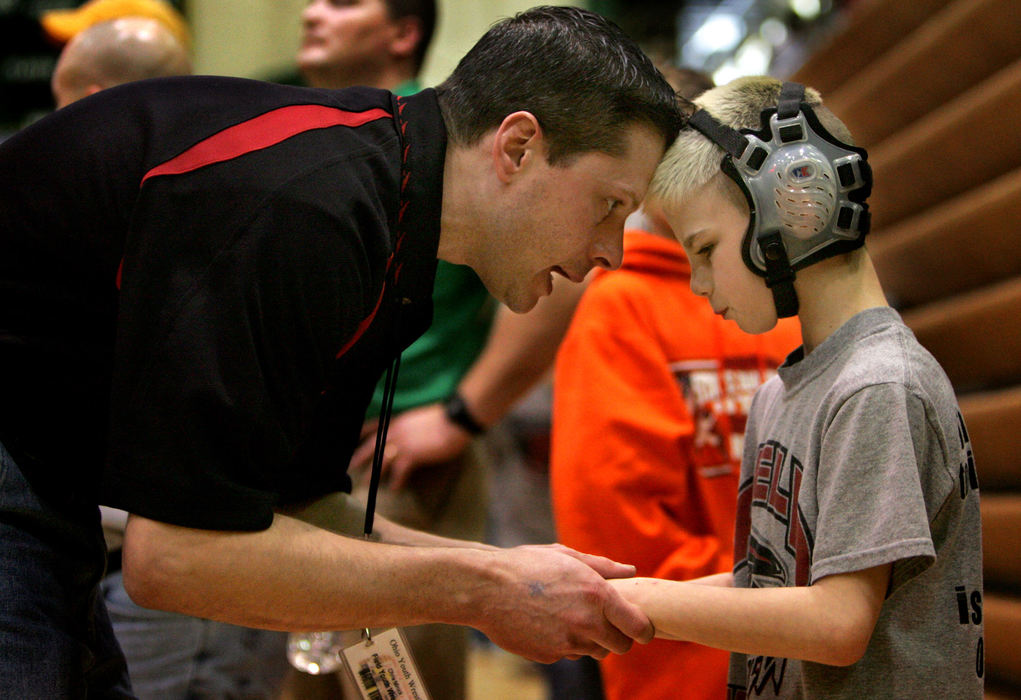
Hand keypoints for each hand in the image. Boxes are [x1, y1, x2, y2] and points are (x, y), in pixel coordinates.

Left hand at [348, 403, 471, 488]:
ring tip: (366, 483)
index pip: (372, 425)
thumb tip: (406, 435)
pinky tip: (394, 490)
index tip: (352, 440)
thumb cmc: (442, 418)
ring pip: (381, 460)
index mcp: (397, 421)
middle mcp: (395, 431)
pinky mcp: (412, 455)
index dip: (360, 433)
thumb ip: (408, 427)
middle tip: (349, 467)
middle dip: (359, 456)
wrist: (454, 420)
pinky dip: (396, 482)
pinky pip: (399, 472)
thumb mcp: (418, 418)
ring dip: (373, 473)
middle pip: (371, 445)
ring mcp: (403, 443)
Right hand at [472, 544, 653, 663]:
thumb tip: (630, 571)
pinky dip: (563, 643)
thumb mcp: (566, 556)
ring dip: (589, 640)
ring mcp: (567, 643)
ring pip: (594, 652)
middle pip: (620, 646)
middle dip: (617, 636)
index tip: (640, 628)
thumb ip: (603, 567)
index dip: (642, 629)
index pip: (637, 626)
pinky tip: (546, 623)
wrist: (486, 588)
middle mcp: (586, 622)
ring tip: (568, 617)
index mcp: (596, 595)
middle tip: (603, 622)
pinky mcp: (549, 656)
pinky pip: (568, 654)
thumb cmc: (526, 565)